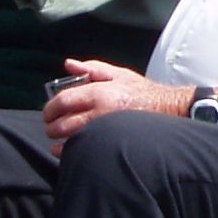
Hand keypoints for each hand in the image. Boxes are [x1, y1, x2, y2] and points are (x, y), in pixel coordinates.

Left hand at [41, 60, 182, 147]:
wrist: (168, 109)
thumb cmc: (142, 91)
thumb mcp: (118, 73)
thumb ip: (91, 68)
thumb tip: (68, 64)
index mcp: (99, 92)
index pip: (64, 100)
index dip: (50, 108)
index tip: (48, 113)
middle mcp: (101, 111)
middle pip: (64, 123)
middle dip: (52, 127)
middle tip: (50, 128)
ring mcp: (106, 129)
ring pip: (73, 139)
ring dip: (60, 142)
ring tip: (57, 141)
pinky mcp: (113, 142)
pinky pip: (86, 150)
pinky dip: (73, 152)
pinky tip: (68, 151)